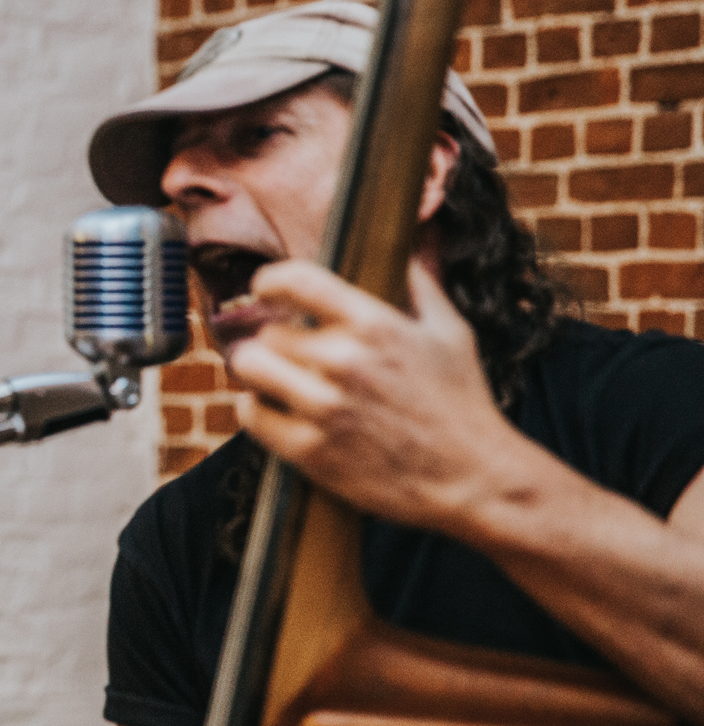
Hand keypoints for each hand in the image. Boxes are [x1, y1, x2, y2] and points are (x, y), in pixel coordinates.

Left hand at [223, 258, 530, 536]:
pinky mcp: (310, 451)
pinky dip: (256, 408)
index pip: (296, 281)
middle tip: (286, 351)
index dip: (270, 280)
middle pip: (266, 331)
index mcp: (375, 325)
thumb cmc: (463, 403)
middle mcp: (344, 361)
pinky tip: (273, 407)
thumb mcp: (451, 332)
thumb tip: (402, 245)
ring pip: (249, 367)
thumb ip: (418, 284)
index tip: (264, 287)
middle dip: (275, 339)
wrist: (475, 479)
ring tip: (273, 375)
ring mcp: (324, 408)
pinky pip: (251, 413)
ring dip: (257, 370)